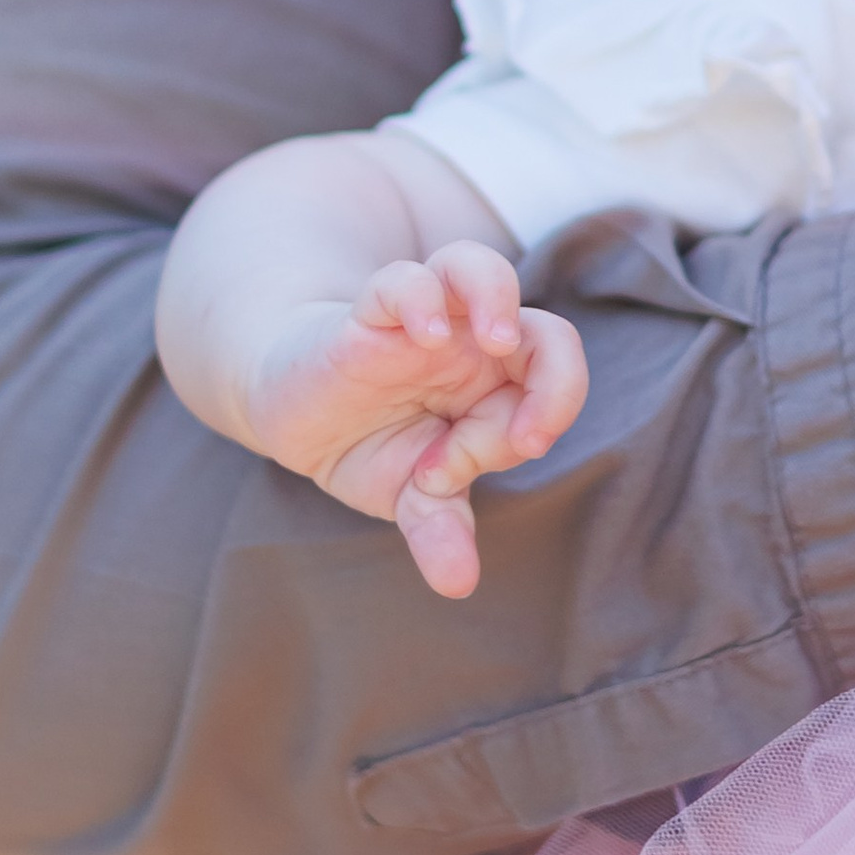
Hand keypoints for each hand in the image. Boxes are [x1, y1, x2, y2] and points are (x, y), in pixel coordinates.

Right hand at [239, 243, 587, 599]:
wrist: (295, 408)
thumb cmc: (370, 443)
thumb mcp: (406, 496)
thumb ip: (437, 528)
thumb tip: (457, 584)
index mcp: (502, 388)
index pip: (553, 393)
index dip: (539, 425)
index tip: (484, 467)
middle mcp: (475, 346)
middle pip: (549, 332)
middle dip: (559, 381)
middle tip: (529, 437)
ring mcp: (426, 323)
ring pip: (482, 270)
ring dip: (499, 300)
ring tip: (496, 340)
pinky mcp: (369, 311)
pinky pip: (405, 280)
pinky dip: (420, 298)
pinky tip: (420, 334)